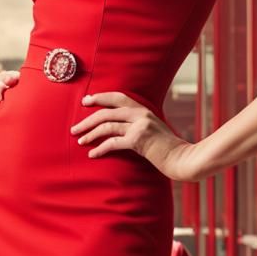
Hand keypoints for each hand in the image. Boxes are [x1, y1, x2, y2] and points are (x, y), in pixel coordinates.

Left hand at [69, 91, 205, 181]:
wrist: (181, 158)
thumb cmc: (167, 147)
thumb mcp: (153, 129)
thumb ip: (138, 123)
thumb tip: (118, 125)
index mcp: (144, 109)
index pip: (118, 97)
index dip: (101, 97)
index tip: (86, 100)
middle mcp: (141, 114)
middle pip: (107, 111)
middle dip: (88, 119)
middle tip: (75, 128)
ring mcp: (140, 126)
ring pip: (107, 126)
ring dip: (90, 134)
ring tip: (80, 141)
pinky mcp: (139, 141)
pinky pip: (113, 143)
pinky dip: (100, 149)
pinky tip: (92, 154)